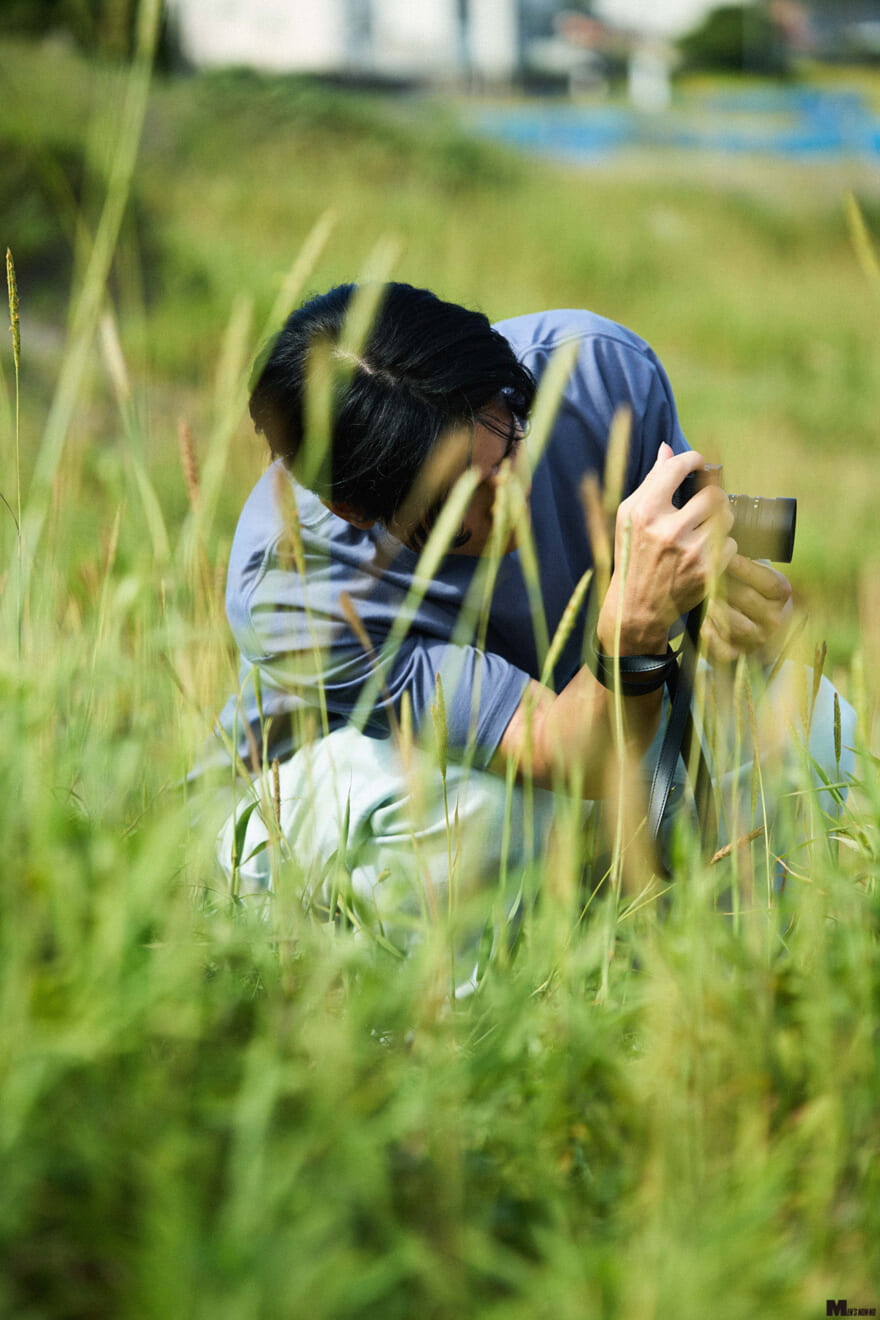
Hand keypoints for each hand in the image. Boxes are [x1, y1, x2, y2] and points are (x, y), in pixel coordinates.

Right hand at [598, 444, 736, 652]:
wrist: (636, 606)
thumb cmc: (631, 555)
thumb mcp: (628, 516)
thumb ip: (651, 482)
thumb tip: (668, 449)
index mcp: (644, 511)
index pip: (679, 467)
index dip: (694, 460)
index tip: (699, 463)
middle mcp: (668, 529)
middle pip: (713, 494)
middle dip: (712, 496)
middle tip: (705, 504)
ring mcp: (690, 551)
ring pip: (726, 518)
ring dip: (719, 521)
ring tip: (704, 529)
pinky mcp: (706, 571)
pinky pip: (731, 545)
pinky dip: (721, 547)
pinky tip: (704, 553)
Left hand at [702, 554, 792, 664]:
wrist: (763, 633)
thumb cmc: (754, 594)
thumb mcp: (760, 576)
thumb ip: (748, 560)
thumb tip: (728, 533)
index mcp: (782, 594)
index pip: (768, 581)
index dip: (745, 567)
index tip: (725, 554)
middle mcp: (773, 618)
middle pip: (744, 598)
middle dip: (721, 583)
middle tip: (702, 571)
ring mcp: (756, 639)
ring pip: (732, 622)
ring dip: (714, 607)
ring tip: (703, 596)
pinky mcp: (739, 655)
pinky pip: (722, 648)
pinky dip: (710, 635)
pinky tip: (704, 623)